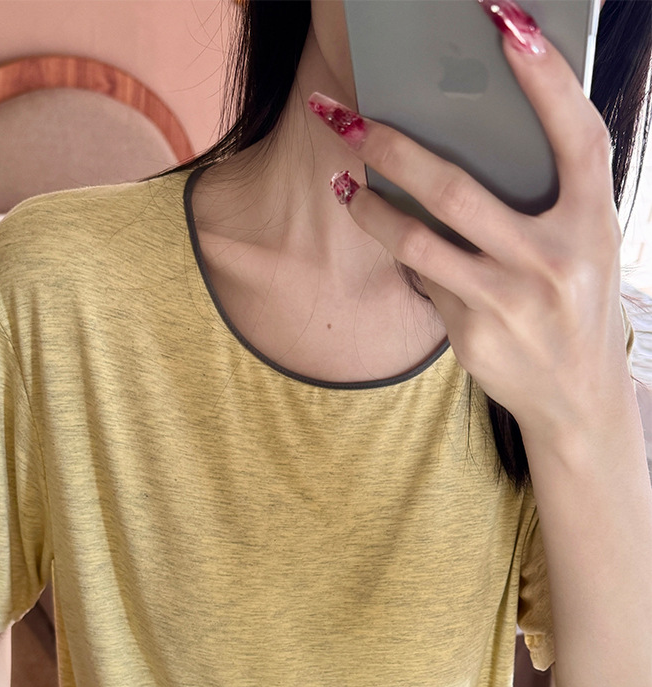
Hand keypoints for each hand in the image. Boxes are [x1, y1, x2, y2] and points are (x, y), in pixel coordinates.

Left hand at [309, 0, 629, 444]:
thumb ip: (550, 196)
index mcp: (594, 221)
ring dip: (369, 206)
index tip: (504, 21)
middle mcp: (554, 260)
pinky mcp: (472, 334)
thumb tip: (467, 136)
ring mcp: (509, 302)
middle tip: (342, 115)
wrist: (577, 398)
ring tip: (342, 183)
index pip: (577, 136)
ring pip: (418, 240)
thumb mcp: (586, 243)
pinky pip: (423, 280)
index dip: (545, 78)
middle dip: (389, 144)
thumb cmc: (575, 302)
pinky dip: (402, 254)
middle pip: (456, 188)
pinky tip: (388, 235)